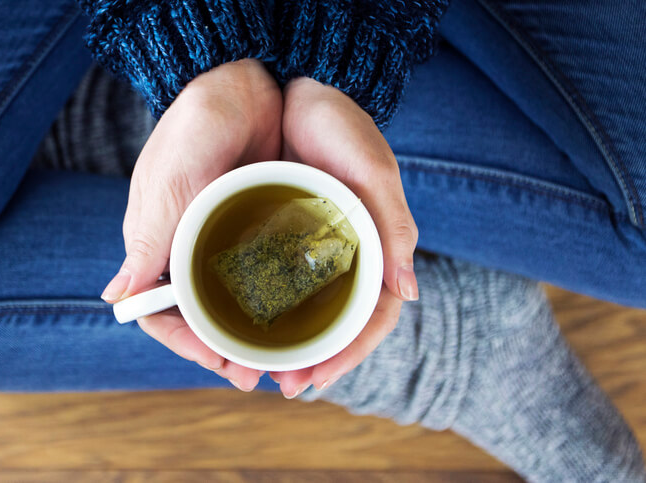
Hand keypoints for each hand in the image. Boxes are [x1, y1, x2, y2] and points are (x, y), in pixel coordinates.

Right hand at [101, 59, 281, 390]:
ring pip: (235, 303)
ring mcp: (225, 239)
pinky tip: (299, 317)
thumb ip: (147, 244)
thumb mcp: (168, 187)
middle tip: (261, 376)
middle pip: (205, 318)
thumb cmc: (192, 130)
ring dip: (255, 335)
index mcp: (161, 248)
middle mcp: (191, 250)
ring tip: (285, 360)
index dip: (191, 347)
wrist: (238, 84)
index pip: (166, 314)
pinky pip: (264, 272)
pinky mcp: (258, 224)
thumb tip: (118, 300)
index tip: (225, 366)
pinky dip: (276, 300)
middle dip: (228, 351)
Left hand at [270, 77, 418, 397]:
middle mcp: (347, 253)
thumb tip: (410, 291)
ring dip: (289, 345)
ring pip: (310, 311)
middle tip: (283, 384)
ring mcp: (317, 247)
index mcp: (375, 246)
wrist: (296, 86)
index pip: (371, 317)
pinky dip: (270, 311)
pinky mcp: (286, 235)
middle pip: (338, 324)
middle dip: (316, 360)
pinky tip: (248, 326)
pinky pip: (280, 283)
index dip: (348, 353)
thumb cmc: (342, 127)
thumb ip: (393, 226)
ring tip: (259, 369)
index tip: (315, 378)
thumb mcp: (373, 171)